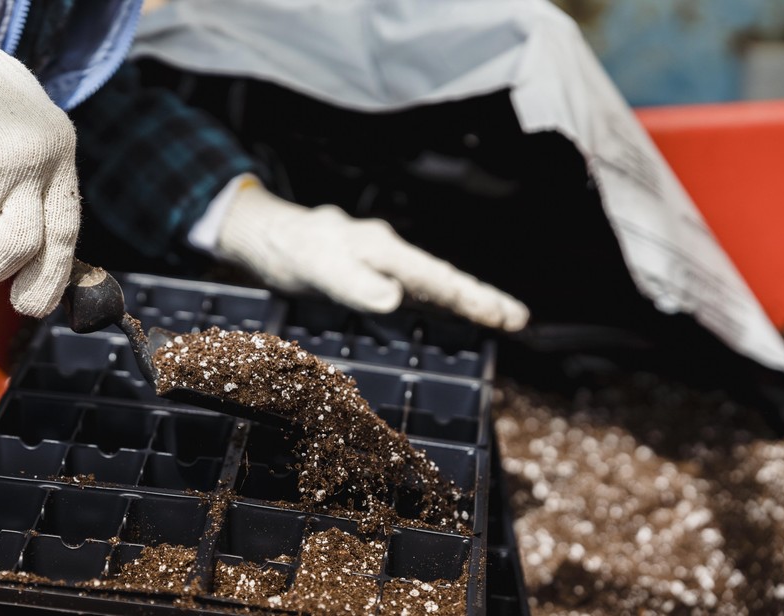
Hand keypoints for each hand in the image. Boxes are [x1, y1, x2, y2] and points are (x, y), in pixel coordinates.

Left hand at [216, 183, 529, 330]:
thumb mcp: (318, 267)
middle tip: (518, 319)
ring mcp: (383, 263)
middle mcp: (389, 253)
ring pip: (433, 284)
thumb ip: (353, 282)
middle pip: (444, 278)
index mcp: (382, 248)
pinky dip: (440, 302)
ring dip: (466, 302)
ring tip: (503, 319)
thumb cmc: (292, 249)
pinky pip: (415, 289)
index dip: (470, 297)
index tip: (503, 314)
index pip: (436, 277)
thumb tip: (394, 299)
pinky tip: (454, 316)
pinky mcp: (373, 274)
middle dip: (481, 299)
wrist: (265, 235)